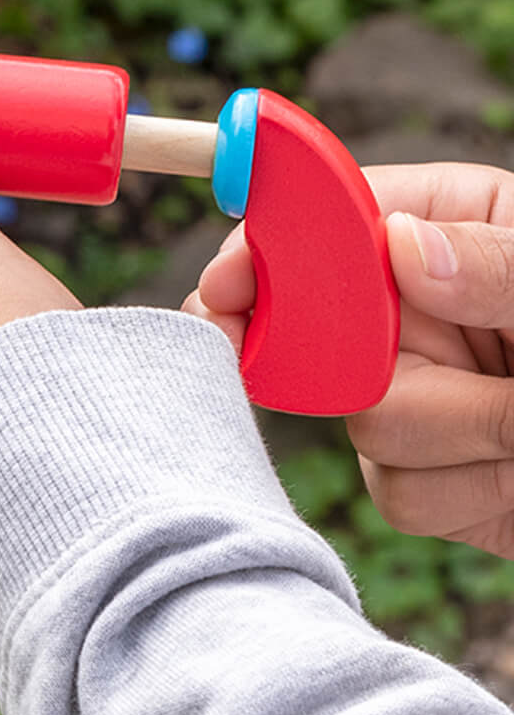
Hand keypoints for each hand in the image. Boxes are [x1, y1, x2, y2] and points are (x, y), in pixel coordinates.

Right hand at [185, 163, 513, 558]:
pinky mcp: (433, 474)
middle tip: (400, 376)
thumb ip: (497, 264)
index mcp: (446, 228)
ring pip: (359, 423)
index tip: (227, 288)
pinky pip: (399, 492)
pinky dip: (466, 491)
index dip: (265, 250)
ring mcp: (420, 391)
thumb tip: (400, 249)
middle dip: (362, 364)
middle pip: (316, 331)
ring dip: (458, 436)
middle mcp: (417, 308)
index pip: (325, 221)